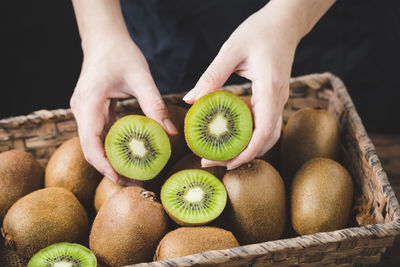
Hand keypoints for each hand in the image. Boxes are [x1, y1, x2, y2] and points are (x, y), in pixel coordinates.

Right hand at [70, 37, 176, 184]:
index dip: (103, 165)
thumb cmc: (120, 53)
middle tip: (136, 183)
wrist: (104, 38)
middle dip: (111, 168)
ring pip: (96, 144)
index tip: (120, 179)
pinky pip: (102, 134)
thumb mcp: (141, 77)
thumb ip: (155, 105)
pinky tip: (132, 155)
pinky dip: (115, 146)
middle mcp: (82, 110)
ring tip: (137, 174)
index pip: (90, 142)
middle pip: (92, 148)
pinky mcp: (93, 111)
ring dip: (113, 159)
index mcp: (88, 102)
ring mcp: (85, 111)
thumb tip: (171, 132)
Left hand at [183, 3, 301, 169]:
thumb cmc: (260, 31)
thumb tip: (190, 100)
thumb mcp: (231, 50)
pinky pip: (265, 126)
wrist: (284, 23)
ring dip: (247, 150)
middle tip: (212, 162)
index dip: (247, 152)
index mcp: (270, 89)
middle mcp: (279, 99)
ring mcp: (278, 100)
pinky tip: (230, 139)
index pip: (265, 131)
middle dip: (242, 156)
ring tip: (219, 155)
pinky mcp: (273, 99)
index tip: (226, 163)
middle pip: (266, 140)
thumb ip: (211, 77)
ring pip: (268, 136)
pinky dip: (250, 138)